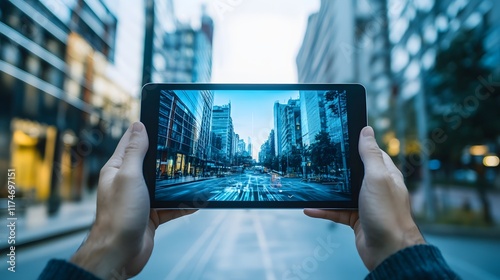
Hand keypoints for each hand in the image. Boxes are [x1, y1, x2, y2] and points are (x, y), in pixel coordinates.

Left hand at [70, 122, 195, 278]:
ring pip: (163, 185)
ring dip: (177, 182)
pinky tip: (194, 201)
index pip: (131, 142)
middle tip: (184, 145)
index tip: (159, 119)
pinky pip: (170, 206)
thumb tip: (138, 126)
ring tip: (193, 173)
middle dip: (166, 156)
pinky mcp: (150, 215)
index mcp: (117, 169)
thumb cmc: (118, 216)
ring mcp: (140, 199)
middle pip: (150, 163)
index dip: (144, 130)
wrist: (120, 253)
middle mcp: (128, 182)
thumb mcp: (128, 176)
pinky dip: (182, 204)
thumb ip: (135, 152)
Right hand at [304, 126, 424, 269]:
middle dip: (337, 167)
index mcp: (384, 174)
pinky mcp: (356, 219)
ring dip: (327, 190)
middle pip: (353, 172)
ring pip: (342, 192)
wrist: (388, 251)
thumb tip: (367, 131)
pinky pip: (336, 211)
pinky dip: (322, 210)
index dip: (357, 144)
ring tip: (310, 182)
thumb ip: (370, 155)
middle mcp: (375, 188)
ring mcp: (365, 204)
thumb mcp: (377, 178)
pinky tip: (309, 209)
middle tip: (318, 157)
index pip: (370, 153)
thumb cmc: (387, 214)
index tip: (340, 136)